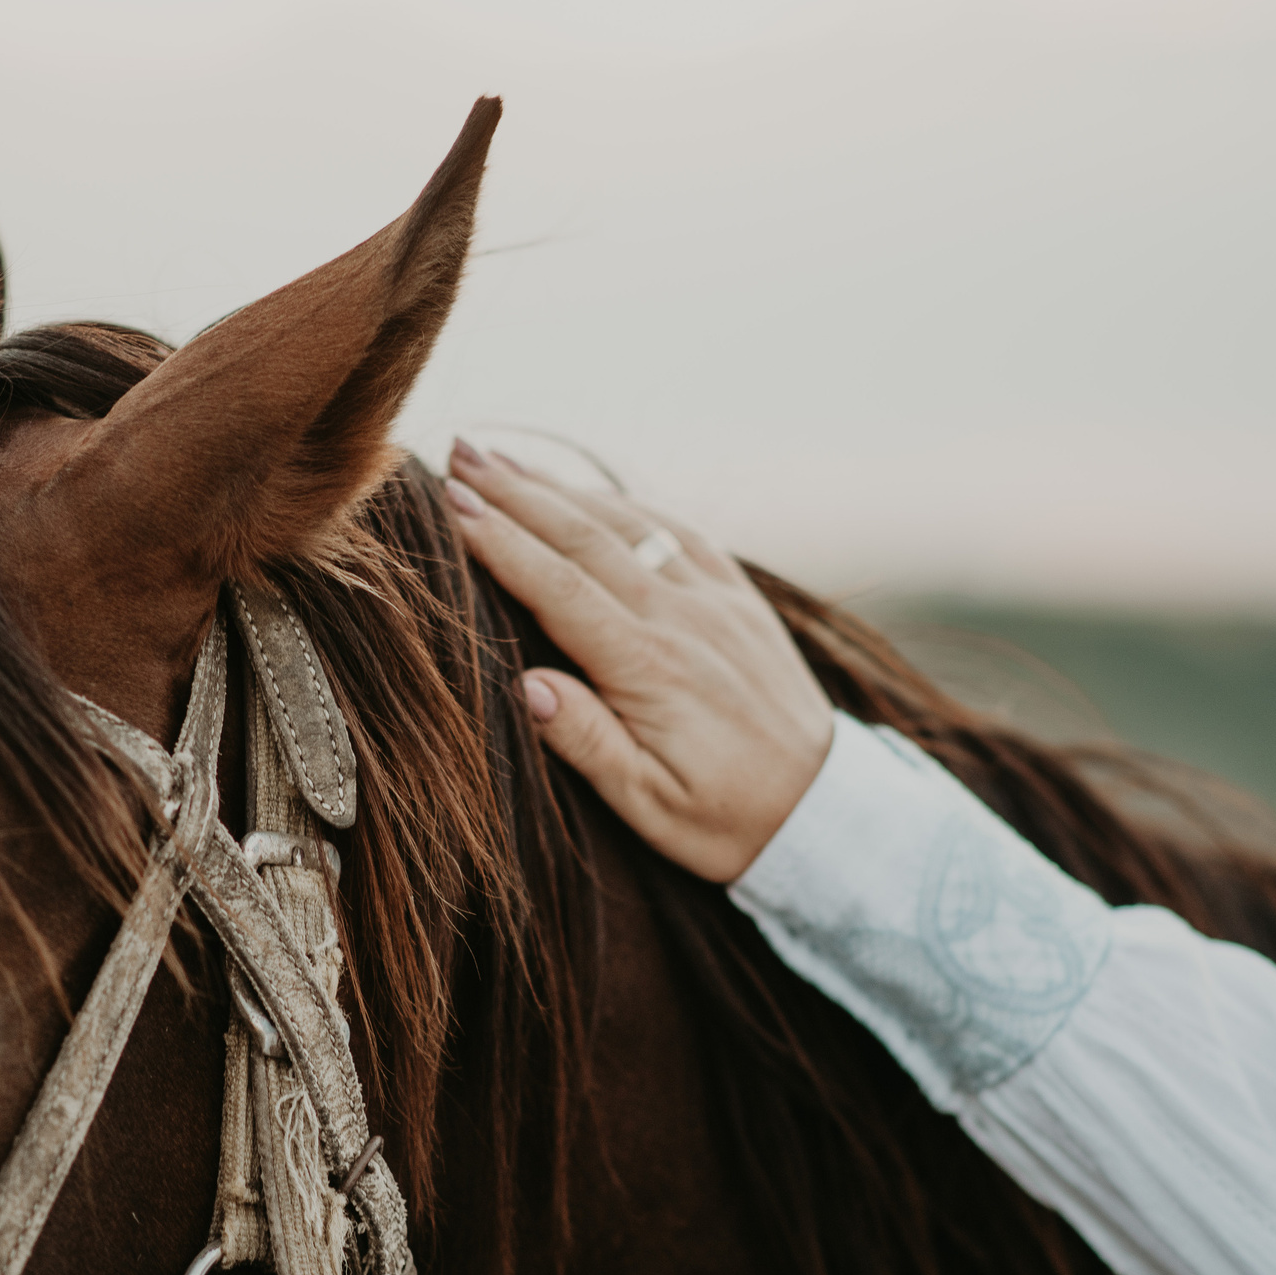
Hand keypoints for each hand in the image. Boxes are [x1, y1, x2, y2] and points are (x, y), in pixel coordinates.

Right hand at [442, 441, 833, 883]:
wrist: (824, 811)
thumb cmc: (726, 821)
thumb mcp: (650, 806)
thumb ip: (587, 743)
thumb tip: (527, 684)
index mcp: (650, 668)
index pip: (558, 587)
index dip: (501, 541)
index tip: (451, 504)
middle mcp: (683, 618)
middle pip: (585, 536)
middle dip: (515, 491)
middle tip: (456, 453)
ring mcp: (716, 600)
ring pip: (629, 523)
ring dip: (560, 486)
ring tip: (501, 460)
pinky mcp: (741, 598)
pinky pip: (677, 531)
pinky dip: (625, 503)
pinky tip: (589, 491)